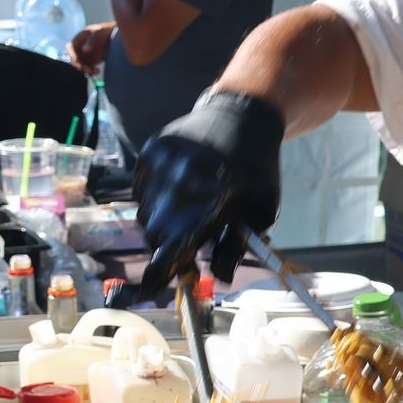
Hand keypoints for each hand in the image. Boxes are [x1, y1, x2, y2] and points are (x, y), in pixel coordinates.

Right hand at [70, 22, 114, 75]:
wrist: (112, 36)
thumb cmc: (103, 31)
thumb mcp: (98, 33)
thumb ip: (91, 40)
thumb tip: (84, 50)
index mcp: (78, 39)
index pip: (70, 48)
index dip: (71, 55)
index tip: (77, 60)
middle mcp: (78, 49)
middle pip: (73, 59)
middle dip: (79, 65)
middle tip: (87, 70)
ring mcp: (83, 56)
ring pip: (80, 65)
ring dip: (86, 70)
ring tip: (95, 71)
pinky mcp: (89, 62)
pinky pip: (87, 68)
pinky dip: (91, 71)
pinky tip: (97, 71)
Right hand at [133, 92, 286, 295]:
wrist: (243, 115)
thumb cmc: (257, 170)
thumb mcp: (259, 214)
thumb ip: (236, 248)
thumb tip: (218, 278)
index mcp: (209, 203)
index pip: (170, 250)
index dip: (159, 274)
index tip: (152, 287)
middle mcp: (178, 185)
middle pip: (156, 234)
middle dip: (169, 242)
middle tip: (190, 238)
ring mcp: (159, 165)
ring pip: (146, 212)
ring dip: (163, 218)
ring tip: (189, 204)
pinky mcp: (149, 151)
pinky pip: (142, 188)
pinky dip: (156, 195)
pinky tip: (180, 184)